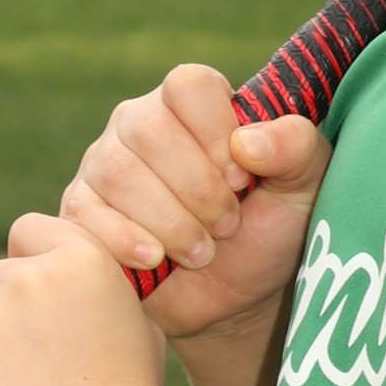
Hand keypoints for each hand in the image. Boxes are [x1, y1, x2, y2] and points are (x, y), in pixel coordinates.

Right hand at [61, 64, 328, 341]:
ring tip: (202, 251)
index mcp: (192, 104)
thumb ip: (295, 147)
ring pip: (117, 173)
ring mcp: (104, 166)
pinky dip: (126, 240)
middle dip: (197, 188)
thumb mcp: (303, 186)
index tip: (242, 179)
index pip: (188, 85)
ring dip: (170, 221)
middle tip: (227, 224)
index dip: (215, 132)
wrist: (236, 300)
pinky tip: (155, 260)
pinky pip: (86, 213)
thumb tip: (247, 142)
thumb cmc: (270, 230)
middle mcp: (140, 124)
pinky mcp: (82, 212)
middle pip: (148, 130)